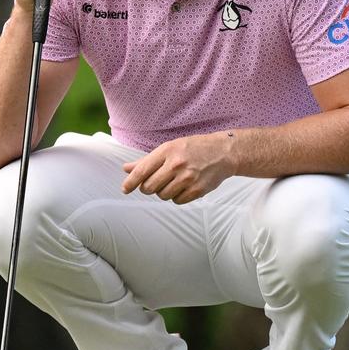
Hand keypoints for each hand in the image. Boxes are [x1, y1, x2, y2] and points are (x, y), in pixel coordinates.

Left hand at [121, 132, 237, 204]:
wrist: (223, 152)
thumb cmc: (193, 148)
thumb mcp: (170, 148)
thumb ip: (147, 160)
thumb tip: (126, 169)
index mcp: (167, 151)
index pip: (142, 170)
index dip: (131, 182)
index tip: (125, 189)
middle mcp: (177, 164)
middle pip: (149, 187)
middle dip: (148, 187)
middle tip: (155, 182)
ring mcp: (188, 178)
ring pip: (163, 195)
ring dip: (164, 192)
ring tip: (174, 181)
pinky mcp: (197, 190)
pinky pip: (177, 201)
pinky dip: (177, 197)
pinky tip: (184, 186)